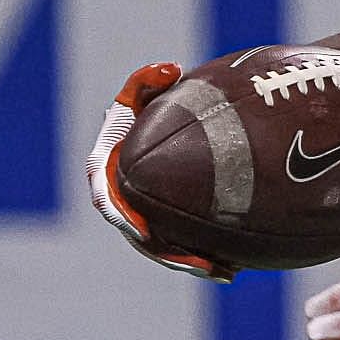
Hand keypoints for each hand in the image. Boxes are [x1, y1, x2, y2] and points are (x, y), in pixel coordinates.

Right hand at [87, 62, 237, 279]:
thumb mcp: (147, 89)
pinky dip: (205, 257)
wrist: (185, 121)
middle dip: (167, 251)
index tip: (143, 231)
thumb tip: (170, 69)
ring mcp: (147, 212)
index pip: (108, 200)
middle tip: (198, 262)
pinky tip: (232, 269)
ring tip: (221, 271)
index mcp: (108, 169)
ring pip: (165, 246)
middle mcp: (124, 197)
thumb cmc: (159, 101)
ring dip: (190, 261)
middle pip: (141, 234)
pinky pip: (185, 244)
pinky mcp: (171, 221)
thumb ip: (148, 80)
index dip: (124, 218)